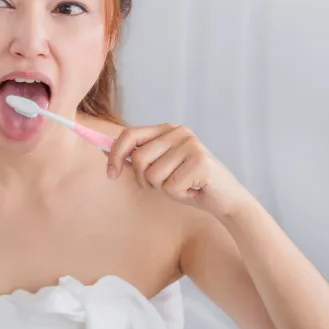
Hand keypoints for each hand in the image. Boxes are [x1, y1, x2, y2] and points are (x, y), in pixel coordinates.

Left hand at [105, 124, 252, 219]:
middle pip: (138, 158)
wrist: (225, 199)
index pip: (129, 134)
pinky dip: (178, 195)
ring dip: (163, 189)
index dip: (115, 154)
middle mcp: (179, 132)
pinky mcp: (200, 162)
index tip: (111, 174)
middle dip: (143, 180)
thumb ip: (135, 158)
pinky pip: (170, 187)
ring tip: (182, 185)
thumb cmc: (188, 184)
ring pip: (152, 175)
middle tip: (163, 185)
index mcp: (166, 130)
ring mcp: (191, 145)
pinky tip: (193, 190)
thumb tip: (103, 150)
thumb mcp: (157, 169)